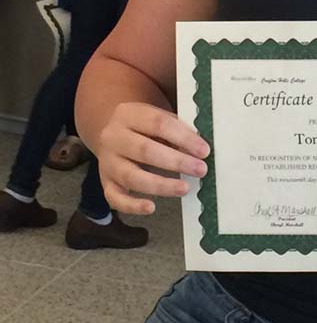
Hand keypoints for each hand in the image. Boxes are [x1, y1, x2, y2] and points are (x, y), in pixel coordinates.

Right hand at [95, 102, 209, 214]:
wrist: (112, 133)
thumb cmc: (144, 126)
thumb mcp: (157, 117)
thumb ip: (176, 128)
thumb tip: (199, 148)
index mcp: (128, 114)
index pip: (158, 124)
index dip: (183, 137)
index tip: (204, 150)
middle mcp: (113, 137)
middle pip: (144, 151)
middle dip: (176, 162)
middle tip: (200, 170)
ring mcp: (107, 162)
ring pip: (131, 176)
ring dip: (161, 185)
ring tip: (184, 188)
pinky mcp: (105, 182)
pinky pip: (115, 198)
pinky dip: (132, 205)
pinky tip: (151, 208)